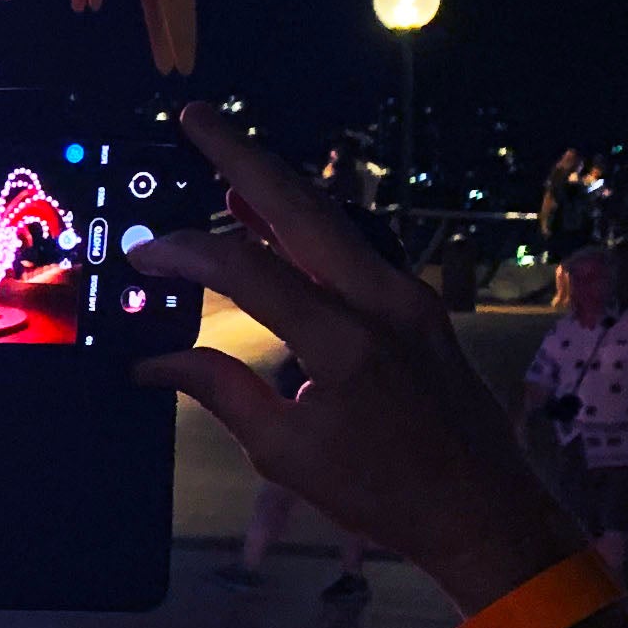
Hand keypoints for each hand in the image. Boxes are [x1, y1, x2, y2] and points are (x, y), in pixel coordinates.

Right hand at [131, 106, 581, 611]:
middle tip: (194, 115)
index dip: (186, 251)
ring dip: (276, 184)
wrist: (484, 511)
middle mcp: (381, 302)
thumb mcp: (286, 454)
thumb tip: (153, 364)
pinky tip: (279, 215)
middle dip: (241, 155)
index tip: (143, 253)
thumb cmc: (383, 494)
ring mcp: (407, 296)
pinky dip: (309, 223)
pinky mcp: (419, 304)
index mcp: (343, 344)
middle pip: (299, 206)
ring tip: (227, 154)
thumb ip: (221, 392)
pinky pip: (354, 245)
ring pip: (332, 217)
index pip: (246, 269)